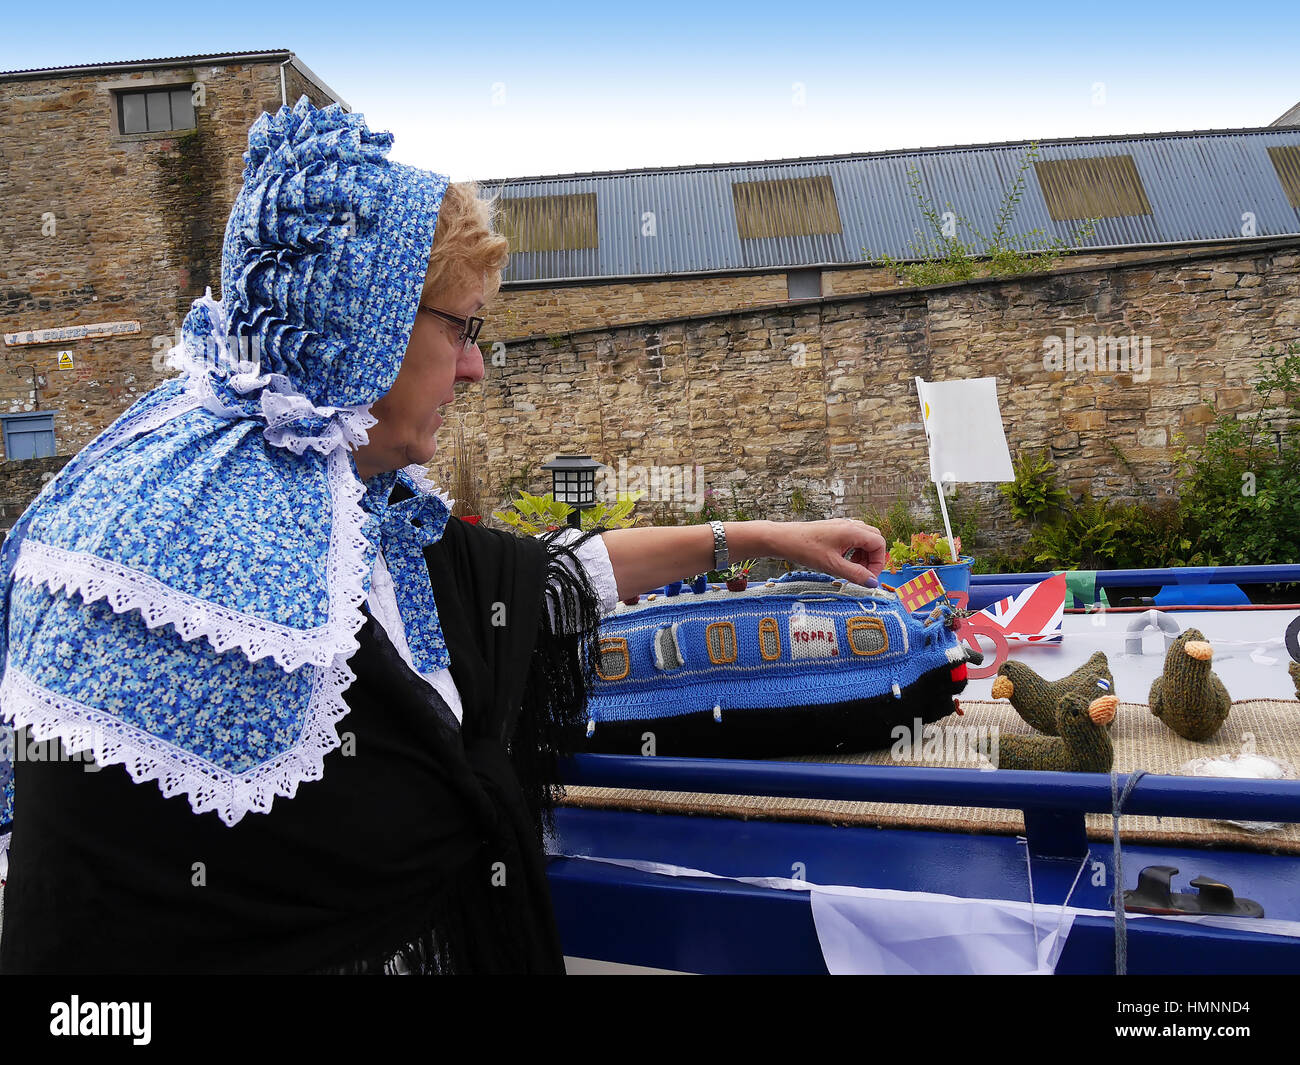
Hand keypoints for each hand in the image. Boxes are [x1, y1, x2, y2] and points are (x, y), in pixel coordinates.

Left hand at [768, 519, 887, 585]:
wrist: (782, 539)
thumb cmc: (805, 549)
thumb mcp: (832, 566)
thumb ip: (855, 574)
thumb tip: (873, 583)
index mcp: (852, 531)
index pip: (879, 543)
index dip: (878, 562)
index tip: (869, 577)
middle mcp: (849, 525)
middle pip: (874, 539)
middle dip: (872, 558)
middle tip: (861, 573)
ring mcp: (841, 526)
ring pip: (864, 539)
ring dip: (863, 555)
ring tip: (850, 569)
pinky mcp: (833, 530)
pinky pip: (852, 538)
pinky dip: (853, 551)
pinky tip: (842, 561)